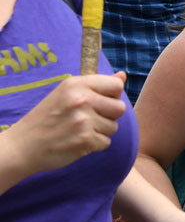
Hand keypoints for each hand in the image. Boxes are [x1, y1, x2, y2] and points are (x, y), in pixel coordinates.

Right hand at [4, 73, 126, 177]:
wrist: (23, 145)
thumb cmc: (47, 118)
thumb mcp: (66, 93)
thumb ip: (97, 84)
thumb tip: (123, 76)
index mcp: (76, 84)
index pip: (116, 85)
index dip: (112, 95)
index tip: (99, 101)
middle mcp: (81, 100)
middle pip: (120, 107)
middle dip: (109, 115)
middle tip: (89, 119)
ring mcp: (84, 121)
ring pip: (113, 127)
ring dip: (100, 131)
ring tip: (79, 130)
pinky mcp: (86, 140)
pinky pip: (106, 142)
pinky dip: (94, 144)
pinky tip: (77, 141)